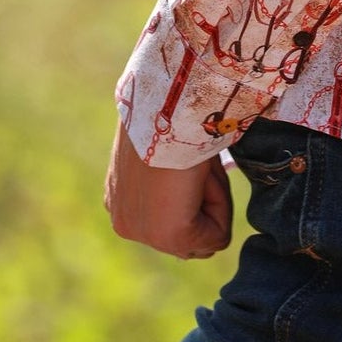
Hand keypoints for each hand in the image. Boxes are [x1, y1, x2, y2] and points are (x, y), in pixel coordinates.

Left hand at [103, 120, 233, 258]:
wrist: (164, 103)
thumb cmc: (169, 115)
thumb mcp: (166, 156)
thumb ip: (173, 187)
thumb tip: (197, 196)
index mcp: (120, 202)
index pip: (173, 219)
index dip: (194, 192)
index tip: (185, 162)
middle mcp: (125, 224)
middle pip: (189, 236)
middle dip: (203, 203)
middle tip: (194, 167)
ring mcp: (143, 234)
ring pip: (205, 236)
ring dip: (212, 202)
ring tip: (195, 169)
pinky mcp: (170, 235)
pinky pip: (216, 237)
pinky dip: (222, 205)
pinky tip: (201, 176)